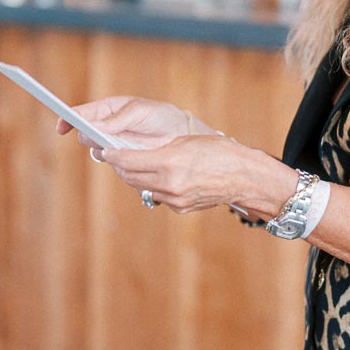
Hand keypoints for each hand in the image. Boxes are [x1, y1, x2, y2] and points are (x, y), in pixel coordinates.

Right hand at [56, 96, 188, 151]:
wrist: (180, 134)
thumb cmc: (160, 116)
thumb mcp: (139, 112)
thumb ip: (117, 119)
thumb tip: (93, 125)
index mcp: (107, 110)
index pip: (81, 114)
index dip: (68, 120)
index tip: (62, 127)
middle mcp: (106, 128)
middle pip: (85, 136)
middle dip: (91, 138)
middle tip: (105, 138)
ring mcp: (113, 144)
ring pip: (97, 152)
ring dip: (105, 152)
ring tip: (123, 146)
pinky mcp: (122, 160)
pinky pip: (112, 164)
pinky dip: (117, 162)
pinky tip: (130, 157)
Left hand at [102, 134, 253, 212]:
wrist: (243, 176)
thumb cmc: (218, 152)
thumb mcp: (186, 141)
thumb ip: (159, 149)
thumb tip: (135, 154)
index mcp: (170, 161)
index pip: (129, 160)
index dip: (114, 155)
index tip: (106, 151)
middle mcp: (170, 183)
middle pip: (131, 177)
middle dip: (121, 167)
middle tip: (115, 158)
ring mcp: (175, 198)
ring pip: (143, 189)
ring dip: (135, 178)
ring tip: (133, 167)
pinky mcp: (181, 208)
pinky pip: (159, 196)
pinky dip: (154, 187)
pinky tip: (158, 178)